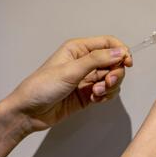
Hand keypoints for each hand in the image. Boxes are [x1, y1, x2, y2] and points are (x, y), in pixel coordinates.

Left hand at [3, 36, 132, 131]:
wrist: (28, 113)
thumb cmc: (41, 87)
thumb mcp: (70, 70)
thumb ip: (97, 60)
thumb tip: (120, 52)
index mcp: (79, 49)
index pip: (109, 43)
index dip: (121, 51)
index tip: (127, 63)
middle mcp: (85, 62)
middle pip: (114, 62)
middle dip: (115, 73)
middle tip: (107, 82)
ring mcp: (88, 78)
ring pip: (113, 78)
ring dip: (109, 87)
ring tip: (96, 93)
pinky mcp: (89, 93)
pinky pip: (108, 92)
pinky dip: (105, 96)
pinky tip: (94, 100)